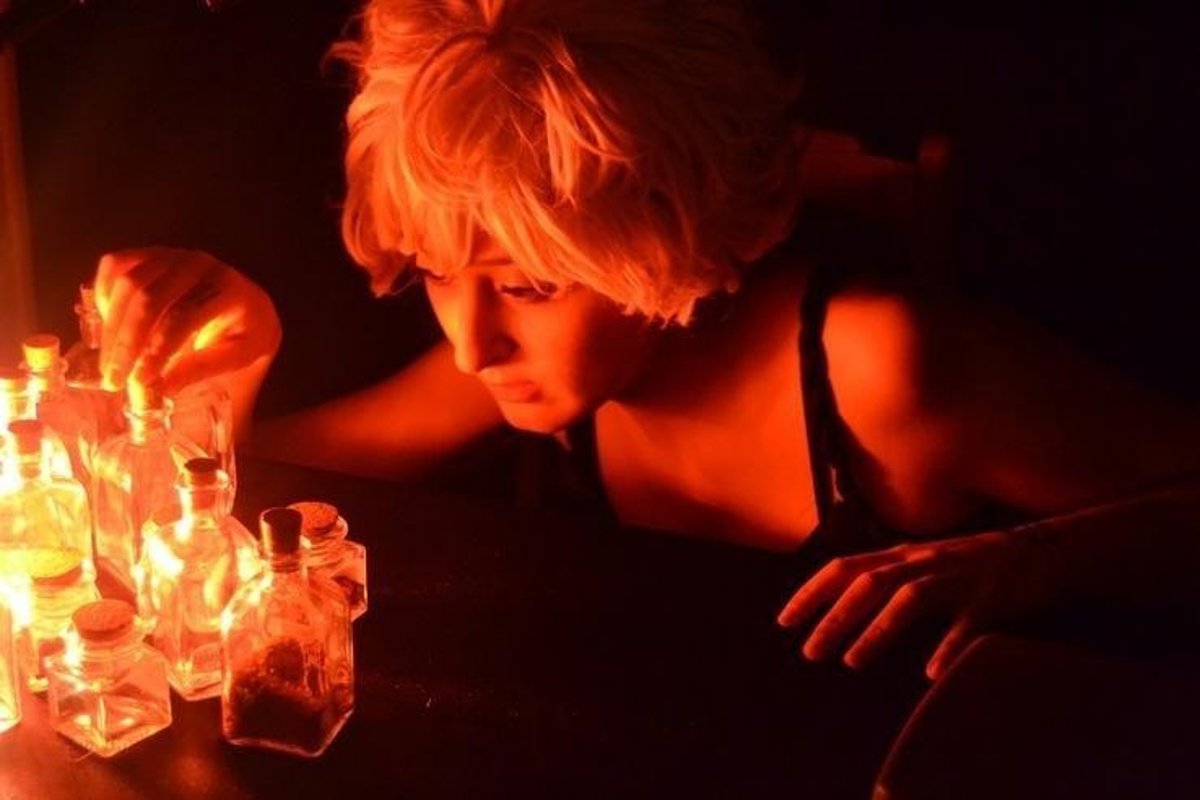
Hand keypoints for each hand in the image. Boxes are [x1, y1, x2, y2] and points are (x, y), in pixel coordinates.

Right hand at [94, 247, 281, 393]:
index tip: (139, 381)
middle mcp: (199, 263)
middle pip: (149, 299)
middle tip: (113, 380)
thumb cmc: (242, 334)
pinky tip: (108, 327)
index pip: (182, 317)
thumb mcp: (237, 357)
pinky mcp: (150, 253)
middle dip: (126, 342)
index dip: (156, 350)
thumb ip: (201, 368)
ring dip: (111, 327)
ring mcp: (172, 254)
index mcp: (228, 288)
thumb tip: (159, 388)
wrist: (245, 306)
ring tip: (109, 364)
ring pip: (128, 283)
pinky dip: (104, 295)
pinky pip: (114, 265)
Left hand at [777, 529, 1050, 679]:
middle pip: (868, 583)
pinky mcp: (992, 599)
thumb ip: (888, 575)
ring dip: (876, 630)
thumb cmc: (976, 564)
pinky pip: (968, 625)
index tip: (784, 622)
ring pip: (908, 598)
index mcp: (904, 555)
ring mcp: (958, 578)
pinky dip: (948, 647)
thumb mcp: (925, 561)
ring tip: (851, 661)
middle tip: (809, 653)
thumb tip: (845, 601)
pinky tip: (930, 674)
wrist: (1047, 550)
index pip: (845, 568)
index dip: (812, 592)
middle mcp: (924, 561)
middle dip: (834, 617)